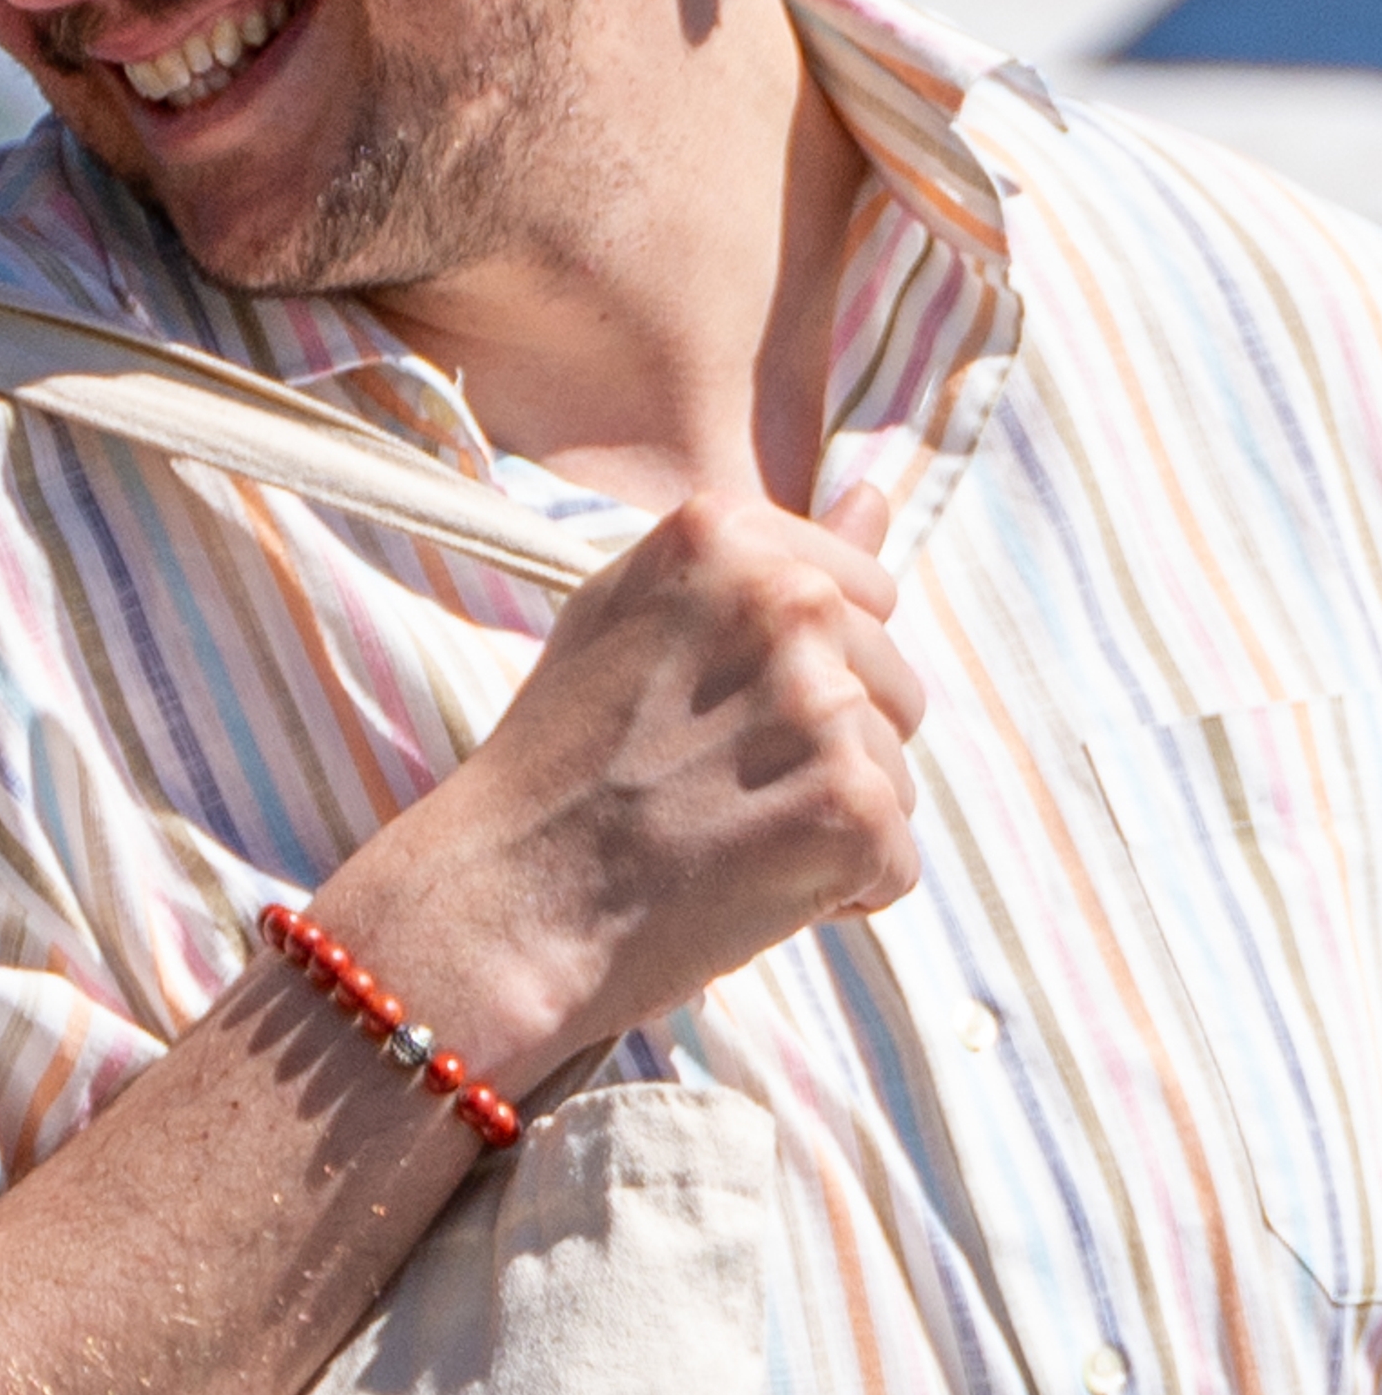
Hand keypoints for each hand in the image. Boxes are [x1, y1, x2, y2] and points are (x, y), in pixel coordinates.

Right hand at [343, 483, 920, 1072]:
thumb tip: (879, 491)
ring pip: (895, 777)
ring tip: (718, 839)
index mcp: (725, 532)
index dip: (802, 674)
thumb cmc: (557, 763)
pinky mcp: (852, 804)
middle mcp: (783, 598)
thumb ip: (760, 557)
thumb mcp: (632, 616)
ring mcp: (821, 702)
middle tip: (708, 787)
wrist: (500, 903)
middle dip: (825, 752)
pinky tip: (742, 888)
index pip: (865, 594)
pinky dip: (834, 895)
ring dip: (825, 826)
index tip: (714, 713)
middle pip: (893, 688)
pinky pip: (895, 863)